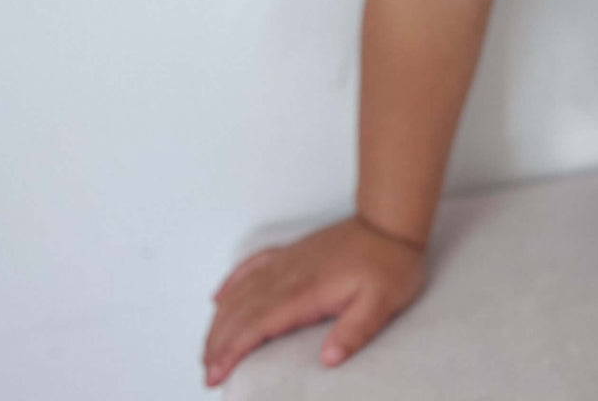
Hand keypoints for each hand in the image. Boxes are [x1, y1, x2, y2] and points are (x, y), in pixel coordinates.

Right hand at [202, 213, 427, 387]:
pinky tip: (219, 297)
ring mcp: (288, 261)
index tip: (214, 375)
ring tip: (207, 348)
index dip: (232, 350)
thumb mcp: (383, 303)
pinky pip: (253, 265)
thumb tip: (328, 360)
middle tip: (206, 374)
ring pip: (241, 290)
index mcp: (307, 291)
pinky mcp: (292, 253)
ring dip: (220, 319)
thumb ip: (355, 331)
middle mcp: (290, 274)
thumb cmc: (391, 264)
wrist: (391, 221)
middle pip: (241, 310)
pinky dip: (232, 282)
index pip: (258, 324)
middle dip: (218, 343)